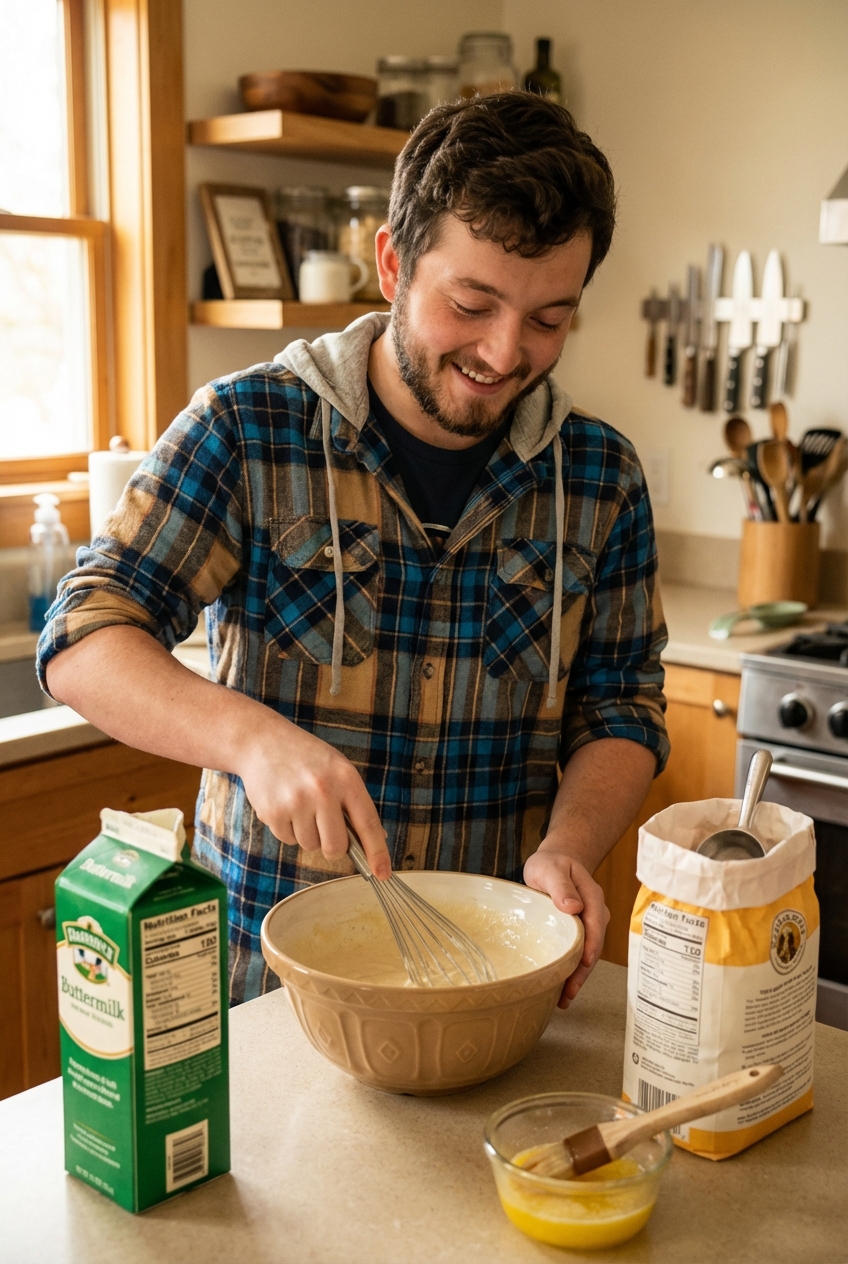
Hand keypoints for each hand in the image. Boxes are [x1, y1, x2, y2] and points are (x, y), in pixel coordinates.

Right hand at [237, 712, 390, 877]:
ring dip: (308, 834)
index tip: (382, 873)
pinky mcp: (273, 812)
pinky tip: (285, 805)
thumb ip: (355, 802)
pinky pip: (288, 840)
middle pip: (336, 846)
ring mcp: (296, 802)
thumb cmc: (306, 757)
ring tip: (301, 805)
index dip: (377, 852)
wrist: (262, 741)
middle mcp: (322, 791)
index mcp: (345, 778)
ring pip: (310, 845)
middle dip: (333, 847)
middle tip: (325, 828)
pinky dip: (289, 830)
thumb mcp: (338, 769)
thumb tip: (377, 838)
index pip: (367, 823)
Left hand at [523, 849, 609, 1007]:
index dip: (590, 946)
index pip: (595, 925)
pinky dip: (572, 970)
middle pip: (593, 946)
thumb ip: (562, 886)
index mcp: (593, 898)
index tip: (582, 965)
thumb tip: (574, 907)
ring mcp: (589, 925)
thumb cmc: (552, 864)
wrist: (555, 862)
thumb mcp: (551, 869)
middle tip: (569, 993)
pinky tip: (561, 988)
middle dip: (583, 972)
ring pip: (587, 954)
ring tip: (564, 999)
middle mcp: (595, 914)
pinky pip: (578, 953)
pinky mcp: (579, 933)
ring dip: (578, 976)